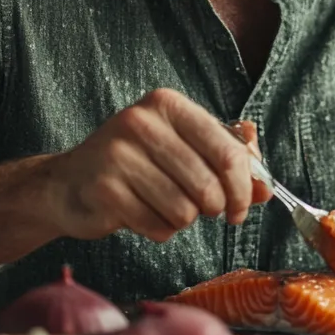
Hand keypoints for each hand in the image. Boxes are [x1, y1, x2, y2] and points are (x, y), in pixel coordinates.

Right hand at [50, 88, 272, 241]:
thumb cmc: (136, 164)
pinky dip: (158, 230)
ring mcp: (118, 156)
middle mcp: (141, 123)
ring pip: (185, 211)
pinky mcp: (104, 190)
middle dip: (214, 208)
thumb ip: (229, 158)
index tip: (242, 206)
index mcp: (167, 104)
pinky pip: (157, 227)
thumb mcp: (183, 147)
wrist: (68, 183)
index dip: (244, 187)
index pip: (228, 151)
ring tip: (163, 205)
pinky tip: (141, 213)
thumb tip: (266, 185)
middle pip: (209, 186)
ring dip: (182, 220)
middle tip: (203, 209)